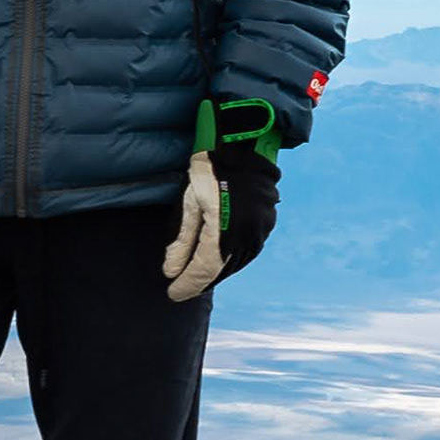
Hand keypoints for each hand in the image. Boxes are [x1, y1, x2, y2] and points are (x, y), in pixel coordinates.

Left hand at [163, 99, 280, 301]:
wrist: (243, 144)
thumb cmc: (209, 169)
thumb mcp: (188, 202)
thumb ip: (181, 239)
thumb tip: (171, 271)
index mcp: (225, 230)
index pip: (204, 268)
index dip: (188, 284)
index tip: (173, 294)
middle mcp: (248, 234)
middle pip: (222, 269)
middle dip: (201, 281)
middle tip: (183, 289)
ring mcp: (261, 229)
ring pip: (237, 263)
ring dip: (218, 273)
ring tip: (200, 280)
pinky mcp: (267, 223)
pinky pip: (249, 251)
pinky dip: (233, 261)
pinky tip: (221, 262)